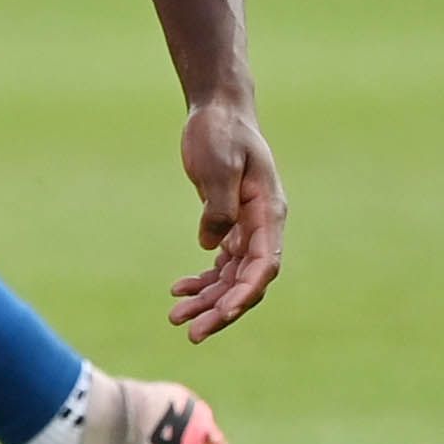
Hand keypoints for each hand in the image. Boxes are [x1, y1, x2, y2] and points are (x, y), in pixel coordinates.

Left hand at [166, 97, 285, 340]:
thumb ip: (218, 205)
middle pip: (246, 281)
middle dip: (221, 309)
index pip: (263, 265)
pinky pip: (221, 264)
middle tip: (191, 332)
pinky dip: (203, 280)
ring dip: (207, 300)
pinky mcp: (229, 225)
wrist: (218, 111)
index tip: (223, 313)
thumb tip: (211, 247)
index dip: (245, 293)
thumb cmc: (220, 133)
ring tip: (175, 317)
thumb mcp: (217, 164)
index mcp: (268, 213)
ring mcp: (247, 228)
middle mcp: (263, 227)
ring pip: (232, 278)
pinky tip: (179, 291)